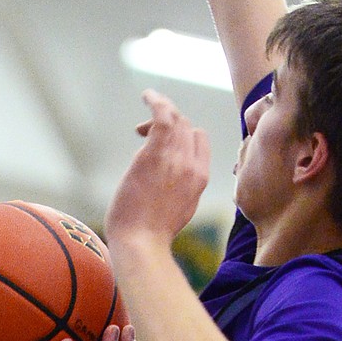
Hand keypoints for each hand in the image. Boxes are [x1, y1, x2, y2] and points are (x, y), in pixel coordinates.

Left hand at [105, 90, 210, 246]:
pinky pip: (163, 116)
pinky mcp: (155, 155)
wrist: (141, 245)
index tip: (160, 141)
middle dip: (168, 124)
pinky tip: (147, 95)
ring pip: (176, 119)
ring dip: (161, 109)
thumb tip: (168, 182)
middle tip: (143, 132)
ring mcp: (176, 159)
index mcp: (199, 179)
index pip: (199, 141)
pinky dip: (156, 101)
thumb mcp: (177, 213)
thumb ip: (179, 191)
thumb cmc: (150, 236)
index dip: (182, 134)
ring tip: (146, 108)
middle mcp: (193, 166)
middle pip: (187, 127)